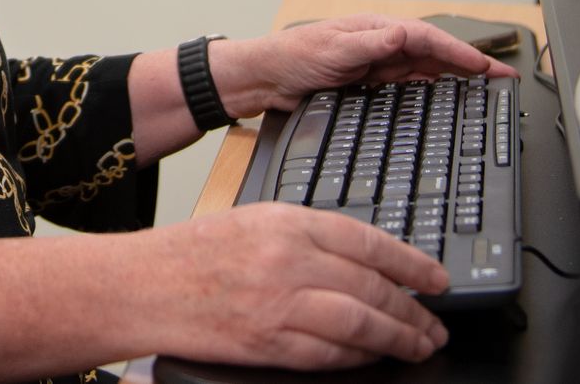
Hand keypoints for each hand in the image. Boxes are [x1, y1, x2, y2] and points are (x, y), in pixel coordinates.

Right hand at [141, 202, 450, 369]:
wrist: (143, 285)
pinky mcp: (266, 343)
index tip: (436, 280)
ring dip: (399, 338)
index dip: (412, 263)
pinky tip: (375, 358)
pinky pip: (328, 355)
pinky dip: (359, 358)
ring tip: (419, 345)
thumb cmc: (193, 253)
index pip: (368, 241)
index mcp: (287, 221)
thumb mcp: (254, 220)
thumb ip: (307, 235)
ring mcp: (278, 304)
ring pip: (360, 324)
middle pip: (372, 286)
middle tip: (436, 322)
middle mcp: (287, 260)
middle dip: (413, 309)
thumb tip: (365, 261)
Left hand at [216, 15, 518, 117]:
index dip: (460, 53)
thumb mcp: (332, 51)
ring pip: (428, 70)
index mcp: (377, 29)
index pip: (429, 40)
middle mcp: (382, 44)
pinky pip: (410, 85)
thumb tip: (403, 35)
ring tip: (488, 88)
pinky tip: (448, 98)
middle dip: (470, 64)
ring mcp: (378, 64)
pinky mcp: (371, 84)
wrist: (265, 78)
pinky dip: (434, 90)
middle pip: (436, 54)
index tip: (486, 68)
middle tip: (503, 78)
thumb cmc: (291, 57)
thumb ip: (369, 44)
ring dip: (457, 77)